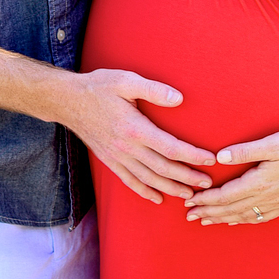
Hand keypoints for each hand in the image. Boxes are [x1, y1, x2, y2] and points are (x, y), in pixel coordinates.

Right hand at [65, 69, 215, 204]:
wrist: (68, 101)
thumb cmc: (99, 87)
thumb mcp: (126, 80)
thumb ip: (154, 90)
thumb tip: (179, 99)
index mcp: (135, 128)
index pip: (170, 147)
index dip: (192, 156)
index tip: (210, 160)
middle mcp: (127, 148)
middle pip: (163, 169)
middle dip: (187, 178)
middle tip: (207, 184)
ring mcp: (118, 157)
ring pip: (149, 179)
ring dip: (171, 188)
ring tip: (189, 194)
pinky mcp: (110, 161)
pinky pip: (130, 182)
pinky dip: (145, 192)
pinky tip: (158, 198)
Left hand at [184, 129, 278, 224]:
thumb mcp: (273, 143)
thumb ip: (246, 150)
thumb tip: (220, 157)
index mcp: (259, 183)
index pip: (225, 195)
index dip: (206, 199)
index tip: (189, 201)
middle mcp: (266, 198)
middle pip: (231, 209)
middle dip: (208, 212)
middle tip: (189, 216)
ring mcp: (276, 203)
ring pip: (243, 216)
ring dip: (222, 218)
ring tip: (206, 221)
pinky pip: (259, 218)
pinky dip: (243, 220)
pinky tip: (236, 220)